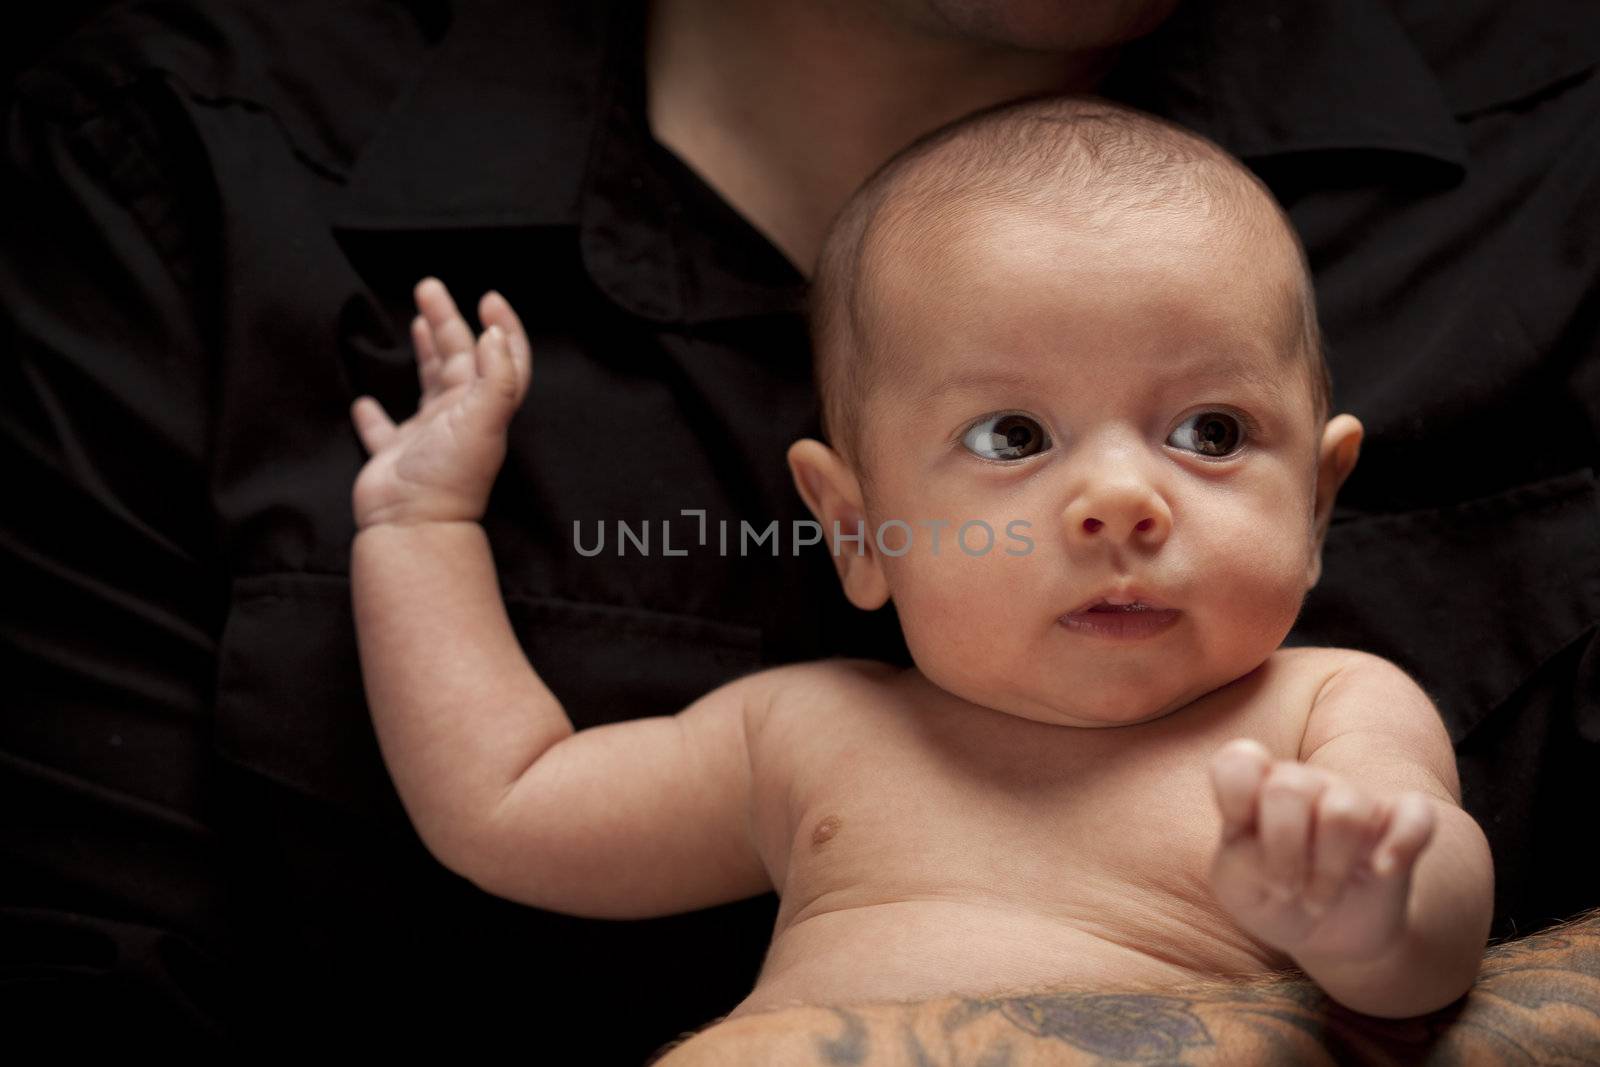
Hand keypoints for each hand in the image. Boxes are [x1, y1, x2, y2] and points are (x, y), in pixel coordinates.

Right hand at [350, 278, 530, 528]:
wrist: (412, 525)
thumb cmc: (451, 475)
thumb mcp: (484, 420)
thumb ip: (495, 377)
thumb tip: (493, 335)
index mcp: (484, 407)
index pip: (502, 359)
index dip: (502, 329)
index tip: (488, 299)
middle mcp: (459, 419)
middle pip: (458, 360)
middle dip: (448, 322)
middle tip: (429, 288)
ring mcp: (426, 438)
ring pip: (427, 385)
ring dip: (424, 353)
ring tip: (417, 321)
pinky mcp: (394, 456)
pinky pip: (383, 429)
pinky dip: (374, 414)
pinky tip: (365, 400)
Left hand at [1208, 738, 1435, 964]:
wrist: (1327, 931)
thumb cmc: (1272, 896)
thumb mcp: (1238, 890)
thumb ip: (1240, 860)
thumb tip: (1268, 848)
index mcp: (1256, 790)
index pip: (1239, 761)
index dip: (1234, 796)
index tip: (1237, 835)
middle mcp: (1305, 785)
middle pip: (1290, 788)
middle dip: (1284, 851)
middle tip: (1287, 889)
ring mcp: (1355, 801)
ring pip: (1345, 810)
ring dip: (1329, 869)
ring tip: (1319, 900)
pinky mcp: (1401, 825)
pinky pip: (1417, 815)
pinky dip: (1401, 845)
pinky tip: (1382, 870)